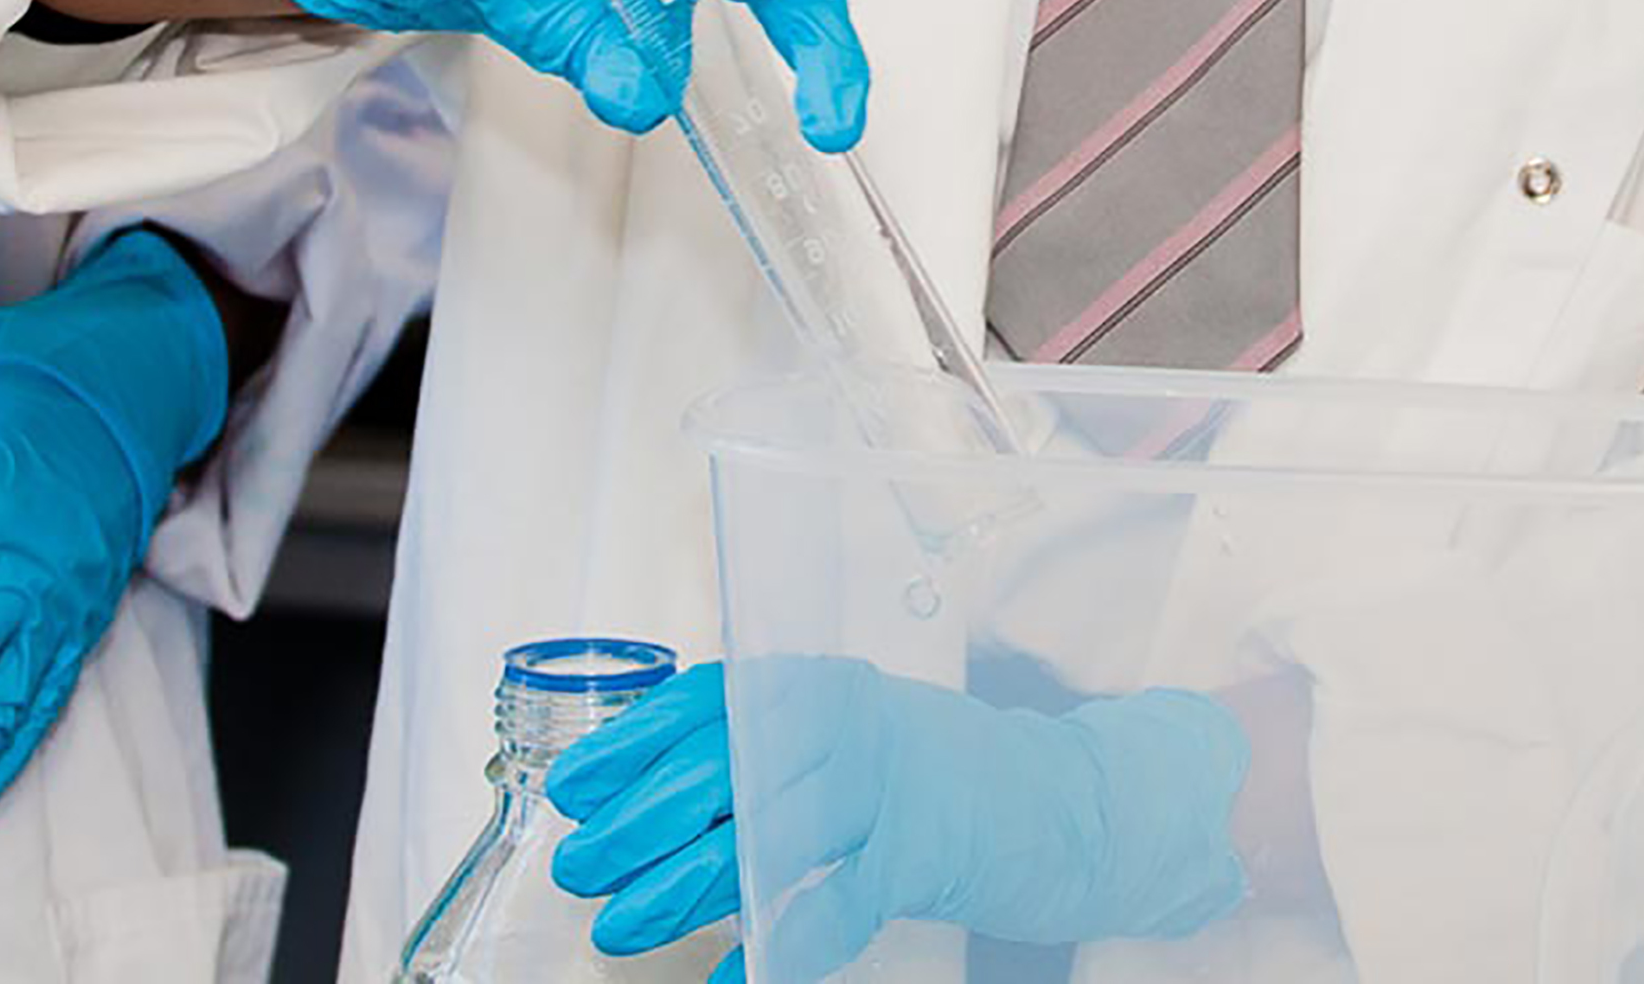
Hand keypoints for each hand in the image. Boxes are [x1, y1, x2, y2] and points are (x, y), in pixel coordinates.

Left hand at [548, 658, 1245, 979]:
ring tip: (622, 926)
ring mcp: (889, 787)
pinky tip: (729, 975)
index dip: (629, 745)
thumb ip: (767, 754)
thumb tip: (646, 794)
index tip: (573, 785)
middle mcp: (850, 723)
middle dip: (634, 826)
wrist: (1071, 802)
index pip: (704, 703)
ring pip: (755, 841)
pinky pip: (827, 909)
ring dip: (676, 891)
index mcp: (823, 687)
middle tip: (581, 869)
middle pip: (715, 773)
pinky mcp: (921, 853)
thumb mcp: (848, 739)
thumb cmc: (938, 778)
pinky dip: (770, 949)